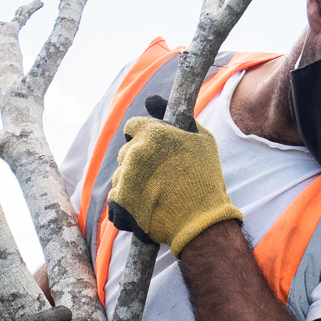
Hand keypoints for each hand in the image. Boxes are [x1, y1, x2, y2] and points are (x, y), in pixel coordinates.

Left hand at [105, 110, 241, 255]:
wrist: (200, 221)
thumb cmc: (205, 178)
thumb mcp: (200, 138)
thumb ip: (174, 113)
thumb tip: (150, 99)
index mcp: (152, 134)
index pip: (132, 127)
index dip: (143, 137)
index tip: (154, 151)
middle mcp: (135, 153)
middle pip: (126, 152)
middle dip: (139, 162)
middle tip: (161, 177)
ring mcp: (126, 178)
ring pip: (121, 175)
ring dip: (132, 183)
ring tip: (156, 195)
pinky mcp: (119, 202)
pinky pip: (115, 197)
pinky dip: (126, 204)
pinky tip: (146, 207)